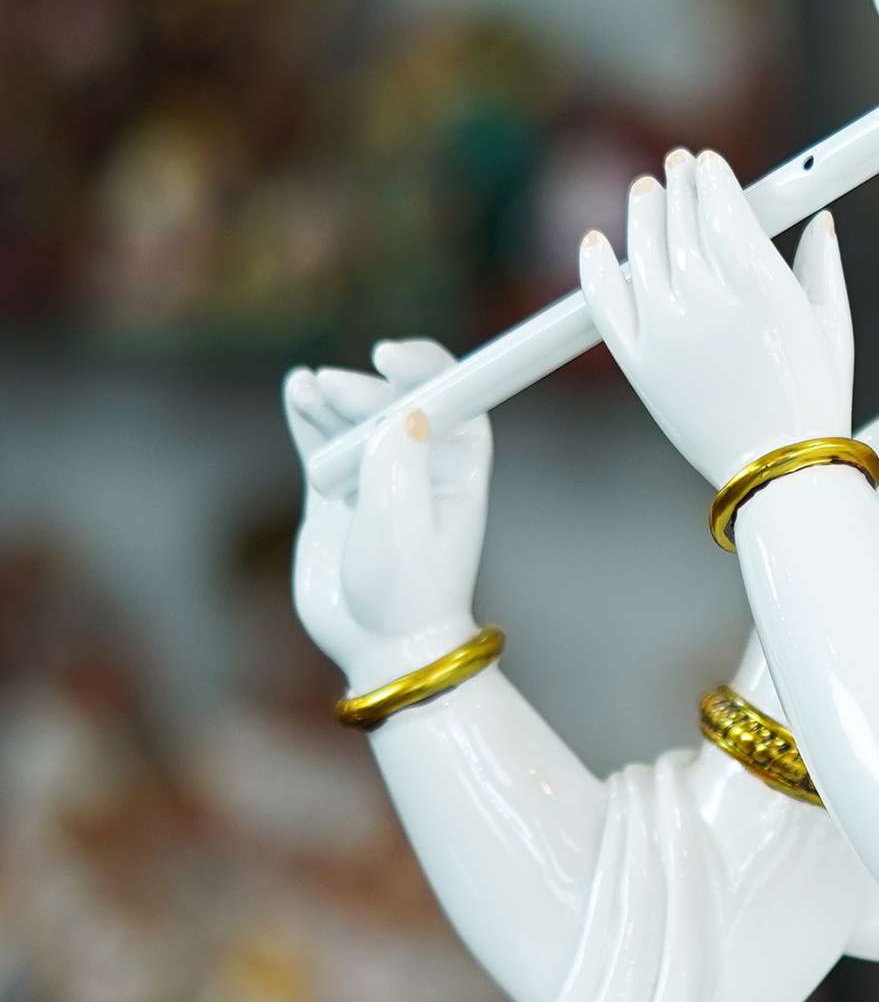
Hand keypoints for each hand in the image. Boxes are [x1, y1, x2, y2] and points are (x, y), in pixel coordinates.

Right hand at [282, 338, 492, 692]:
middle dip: (362, 388)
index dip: (425, 366)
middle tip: (331, 386)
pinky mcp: (335, 493)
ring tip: (307, 388)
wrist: (378, 644)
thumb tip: (404, 410)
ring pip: (352, 418)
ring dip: (330, 397)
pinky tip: (297, 391)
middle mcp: (420, 465)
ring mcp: (375, 476)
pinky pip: (321, 443)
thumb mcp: (406, 526)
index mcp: (458, 468)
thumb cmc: (408, 591)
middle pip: (393, 402)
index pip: (453, 396)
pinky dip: (308, 416)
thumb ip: (400, 465)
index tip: (390, 357)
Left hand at [577, 148, 853, 487]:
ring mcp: (666, 331)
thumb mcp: (833, 328)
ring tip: (644, 192)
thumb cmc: (815, 401)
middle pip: (681, 219)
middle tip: (676, 166)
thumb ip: (822, 266)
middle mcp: (707, 300)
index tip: (707, 163)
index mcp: (761, 285)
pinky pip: (604, 301)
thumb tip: (820, 221)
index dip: (711, 177)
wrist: (779, 471)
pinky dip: (595, 266)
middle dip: (679, 185)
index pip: (722, 205)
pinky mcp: (639, 363)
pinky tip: (596, 241)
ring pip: (643, 249)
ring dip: (642, 212)